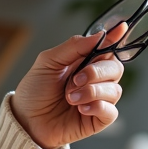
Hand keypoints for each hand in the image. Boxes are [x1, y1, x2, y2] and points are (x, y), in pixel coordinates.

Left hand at [9, 24, 126, 148]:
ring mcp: (98, 100)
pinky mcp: (98, 119)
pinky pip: (111, 111)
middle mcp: (94, 79)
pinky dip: (97, 107)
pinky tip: (80, 109)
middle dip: (96, 72)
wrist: (25, 120)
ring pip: (115, 90)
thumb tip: (101, 34)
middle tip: (75, 80)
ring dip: (91, 92)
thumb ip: (74, 46)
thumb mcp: (48, 61)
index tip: (121, 27)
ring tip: (70, 98)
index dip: (116, 38)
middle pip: (115, 68)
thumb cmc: (35, 91)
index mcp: (84, 62)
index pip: (107, 48)